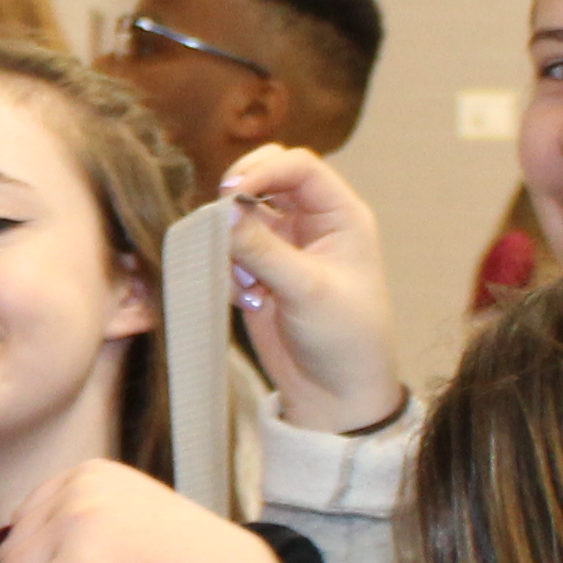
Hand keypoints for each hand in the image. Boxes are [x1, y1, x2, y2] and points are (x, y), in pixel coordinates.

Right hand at [216, 145, 400, 431]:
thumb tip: (220, 211)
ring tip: (248, 282)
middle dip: (239, 196)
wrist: (335, 395)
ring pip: (242, 217)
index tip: (230, 192)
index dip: (262, 169)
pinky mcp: (260, 274)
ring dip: (232, 241)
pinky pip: (230, 252)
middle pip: (265, 179)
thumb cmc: (344, 339)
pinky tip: (249, 301)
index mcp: (340, 215)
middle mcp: (312, 223)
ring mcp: (284, 248)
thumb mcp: (307, 290)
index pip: (298, 166)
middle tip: (218, 216)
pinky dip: (227, 269)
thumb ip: (262, 248)